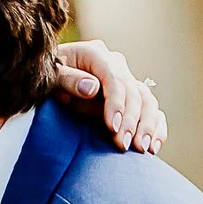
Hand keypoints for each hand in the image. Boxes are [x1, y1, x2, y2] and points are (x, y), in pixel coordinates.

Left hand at [54, 39, 165, 154]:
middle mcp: (116, 65)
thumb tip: (93, 88)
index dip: (116, 103)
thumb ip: (68, 80)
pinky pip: (151, 111)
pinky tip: (152, 147)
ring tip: (142, 149)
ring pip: (147, 101)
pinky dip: (155, 128)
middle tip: (123, 144)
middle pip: (133, 92)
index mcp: (96, 54)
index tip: (112, 127)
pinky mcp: (130, 98)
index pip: (114, 78)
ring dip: (147, 126)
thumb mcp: (50, 76)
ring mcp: (125, 81)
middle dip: (131, 120)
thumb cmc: (47, 77)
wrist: (50, 81)